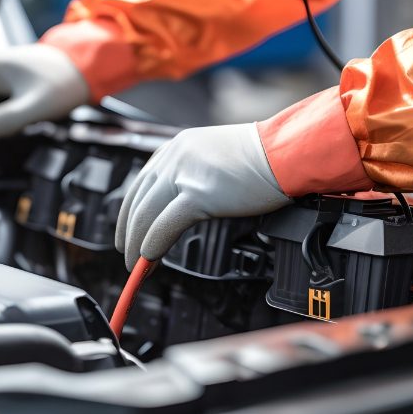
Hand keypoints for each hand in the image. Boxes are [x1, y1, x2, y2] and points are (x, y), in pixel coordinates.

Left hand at [115, 123, 290, 270]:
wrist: (286, 152)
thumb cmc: (265, 158)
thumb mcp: (216, 157)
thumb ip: (195, 174)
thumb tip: (184, 202)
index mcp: (177, 147)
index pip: (141, 183)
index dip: (130, 211)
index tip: (127, 229)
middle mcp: (174, 157)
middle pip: (137, 201)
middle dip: (127, 232)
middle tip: (126, 253)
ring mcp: (184, 174)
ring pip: (145, 216)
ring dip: (136, 246)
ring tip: (136, 266)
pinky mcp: (197, 194)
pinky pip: (164, 227)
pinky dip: (152, 247)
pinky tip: (149, 261)